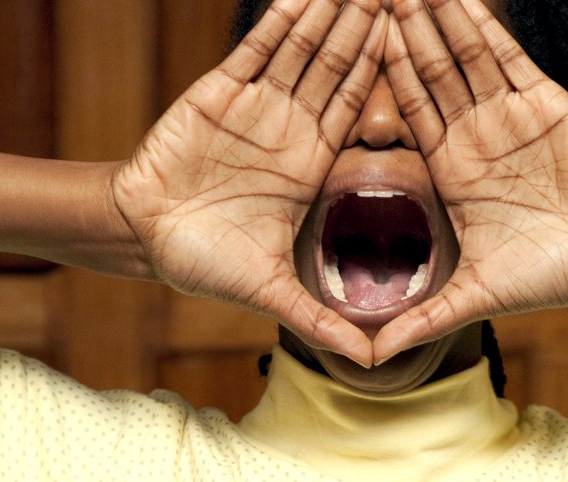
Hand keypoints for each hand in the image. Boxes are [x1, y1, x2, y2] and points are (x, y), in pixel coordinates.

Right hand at [114, 0, 385, 365]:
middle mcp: (290, 127)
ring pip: (303, 50)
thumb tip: (373, 362)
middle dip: (374, 29)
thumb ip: (321, 321)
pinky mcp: (218, 90)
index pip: (362, 110)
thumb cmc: (204, 261)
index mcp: (312, 164)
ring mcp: (256, 105)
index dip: (392, 77)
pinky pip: (255, 49)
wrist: (142, 237)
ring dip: (334, 15)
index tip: (425, 46)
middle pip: (342, 67)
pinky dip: (279, 20)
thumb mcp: (271, 293)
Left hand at [374, 0, 567, 361]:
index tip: (340, 48)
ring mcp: (507, 113)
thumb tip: (367, 356)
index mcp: (449, 170)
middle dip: (394, 33)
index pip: (402, 115)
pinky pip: (508, 56)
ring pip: (461, 55)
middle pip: (424, 72)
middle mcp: (472, 134)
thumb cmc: (550, 273)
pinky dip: (485, 25)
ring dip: (433, 19)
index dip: (373, 81)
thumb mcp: (477, 298)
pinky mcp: (543, 101)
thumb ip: (423, 318)